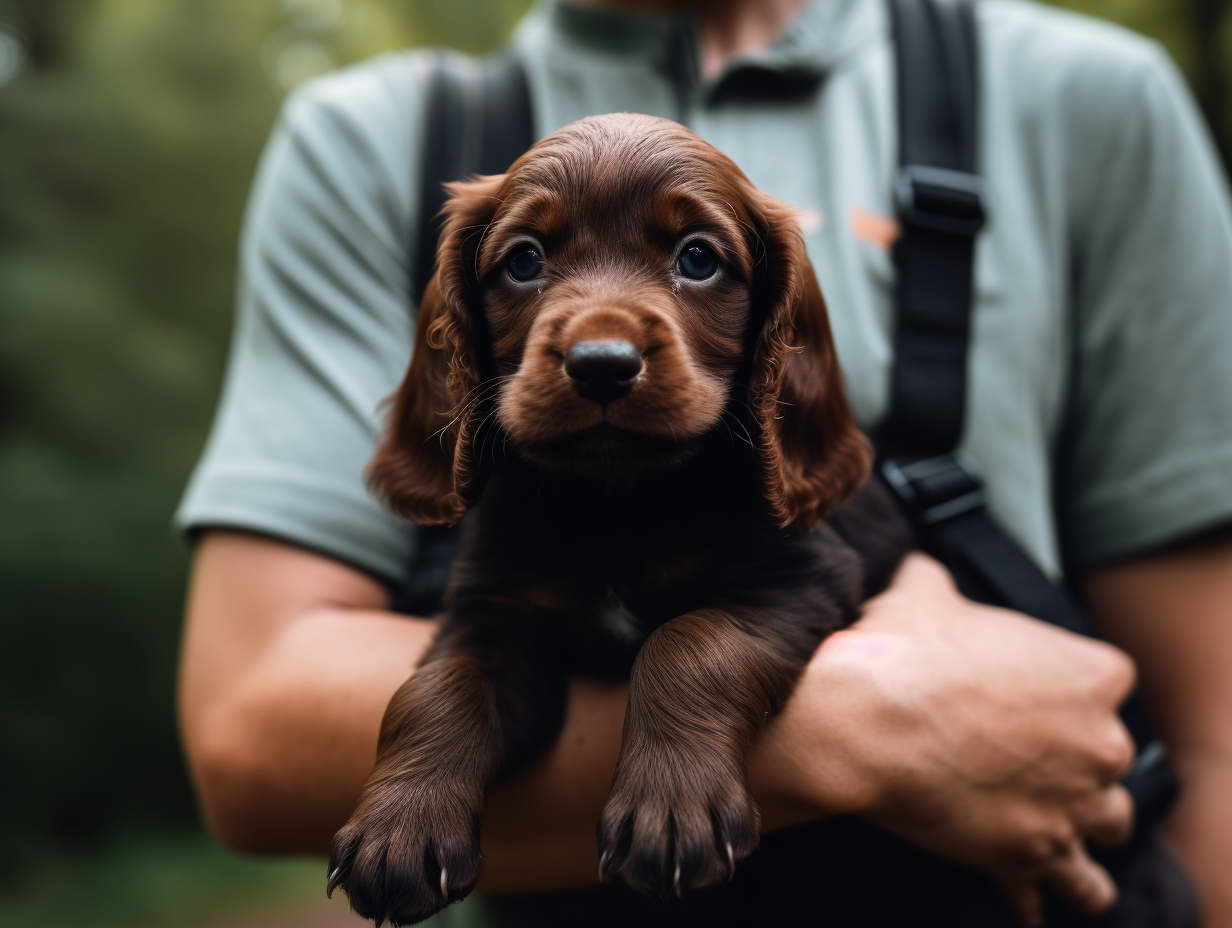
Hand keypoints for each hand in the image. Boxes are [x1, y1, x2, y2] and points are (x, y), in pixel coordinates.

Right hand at [755, 553, 1136, 926]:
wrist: (867, 724)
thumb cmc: (900, 655)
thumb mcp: (920, 594)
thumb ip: (935, 580)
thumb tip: (917, 569)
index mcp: (1090, 674)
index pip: (1108, 681)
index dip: (1066, 689)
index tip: (1031, 696)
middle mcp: (1101, 742)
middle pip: (1111, 757)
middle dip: (1075, 760)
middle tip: (1026, 758)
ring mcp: (1073, 804)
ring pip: (1107, 825)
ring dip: (1080, 824)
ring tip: (1051, 825)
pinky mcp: (1036, 853)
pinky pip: (1068, 885)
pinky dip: (1051, 887)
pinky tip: (1029, 889)